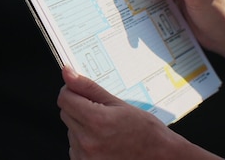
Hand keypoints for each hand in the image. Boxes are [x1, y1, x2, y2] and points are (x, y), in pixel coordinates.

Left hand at [57, 66, 220, 158]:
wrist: (161, 157)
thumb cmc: (146, 133)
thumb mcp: (118, 104)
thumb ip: (88, 88)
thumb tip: (68, 73)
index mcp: (96, 121)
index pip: (64, 98)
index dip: (71, 91)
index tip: (79, 91)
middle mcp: (88, 141)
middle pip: (65, 113)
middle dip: (78, 108)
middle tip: (100, 112)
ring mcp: (85, 156)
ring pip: (70, 129)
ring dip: (82, 126)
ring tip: (106, 130)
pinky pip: (74, 146)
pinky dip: (84, 141)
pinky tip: (103, 142)